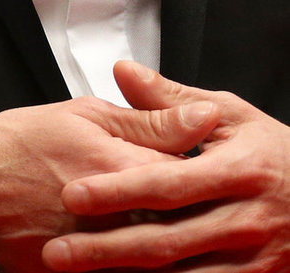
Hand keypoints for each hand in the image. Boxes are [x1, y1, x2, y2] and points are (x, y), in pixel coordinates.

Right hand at [0, 91, 220, 271]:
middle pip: (184, 220)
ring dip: (171, 244)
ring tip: (161, 228)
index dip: (206, 172)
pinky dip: (137, 266)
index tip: (207, 169)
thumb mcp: (83, 115)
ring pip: (161, 254)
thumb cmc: (16, 145)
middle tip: (184, 201)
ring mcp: (102, 250)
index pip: (195, 176)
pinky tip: (134, 254)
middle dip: (192, 211)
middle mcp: (120, 214)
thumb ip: (149, 120)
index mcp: (124, 167)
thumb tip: (203, 118)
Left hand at [42, 62, 289, 270]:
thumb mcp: (233, 118)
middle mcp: (247, 219)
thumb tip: (123, 71)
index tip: (71, 195)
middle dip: (108, 248)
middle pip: (168, 239)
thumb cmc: (275, 155)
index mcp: (238, 171)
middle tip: (57, 251)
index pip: (168, 185)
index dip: (118, 192)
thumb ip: (173, 101)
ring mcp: (256, 257)